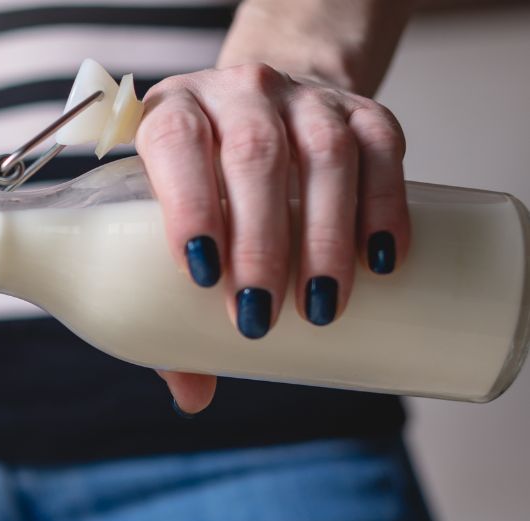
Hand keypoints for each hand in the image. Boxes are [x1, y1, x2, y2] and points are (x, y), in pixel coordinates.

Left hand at [135, 63, 410, 413]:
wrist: (263, 112)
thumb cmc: (201, 186)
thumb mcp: (167, 225)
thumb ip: (168, 304)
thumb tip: (193, 396)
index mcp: (170, 113)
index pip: (175, 143)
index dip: (189, 203)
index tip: (202, 273)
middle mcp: (236, 93)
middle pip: (254, 157)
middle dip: (262, 242)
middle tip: (262, 316)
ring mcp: (303, 97)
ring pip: (323, 154)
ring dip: (325, 235)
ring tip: (322, 305)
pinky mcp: (361, 108)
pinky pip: (382, 150)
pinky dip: (384, 207)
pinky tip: (382, 259)